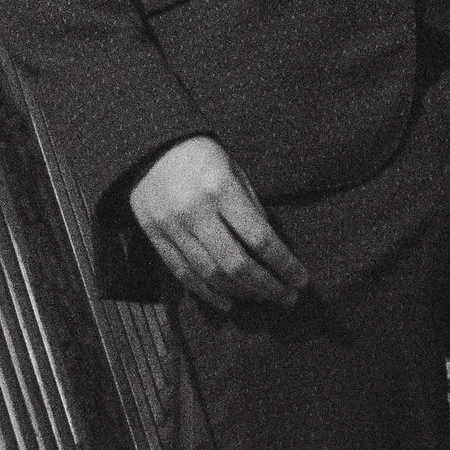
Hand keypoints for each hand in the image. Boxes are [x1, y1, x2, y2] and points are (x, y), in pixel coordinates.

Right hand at [128, 136, 308, 311]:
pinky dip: (207, 294)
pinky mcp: (154, 237)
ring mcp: (171, 227)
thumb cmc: (201, 155)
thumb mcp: (234, 169)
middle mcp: (195, 212)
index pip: (259, 238)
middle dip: (267, 286)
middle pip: (236, 264)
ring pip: (210, 274)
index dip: (284, 264)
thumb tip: (271, 248)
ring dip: (242, 293)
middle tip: (288, 297)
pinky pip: (183, 274)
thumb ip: (251, 207)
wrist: (148, 146)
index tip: (301, 280)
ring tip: (264, 298)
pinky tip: (229, 303)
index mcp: (220, 189)